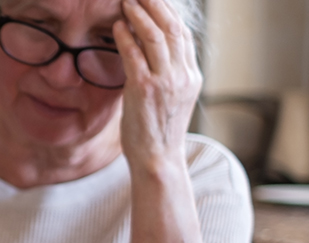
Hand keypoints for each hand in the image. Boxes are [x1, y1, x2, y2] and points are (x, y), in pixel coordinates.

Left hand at [113, 0, 202, 174]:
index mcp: (192, 76)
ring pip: (156, 36)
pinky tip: (116, 27)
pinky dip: (125, 37)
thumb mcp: (171, 100)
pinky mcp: (145, 89)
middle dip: (156, 5)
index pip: (184, 35)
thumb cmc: (158, 133)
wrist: (158, 160)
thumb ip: (166, 76)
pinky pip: (134, 55)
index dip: (169, 13)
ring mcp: (166, 81)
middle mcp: (183, 75)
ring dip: (139, 15)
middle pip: (172, 28)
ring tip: (126, 3)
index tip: (155, 0)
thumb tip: (148, 55)